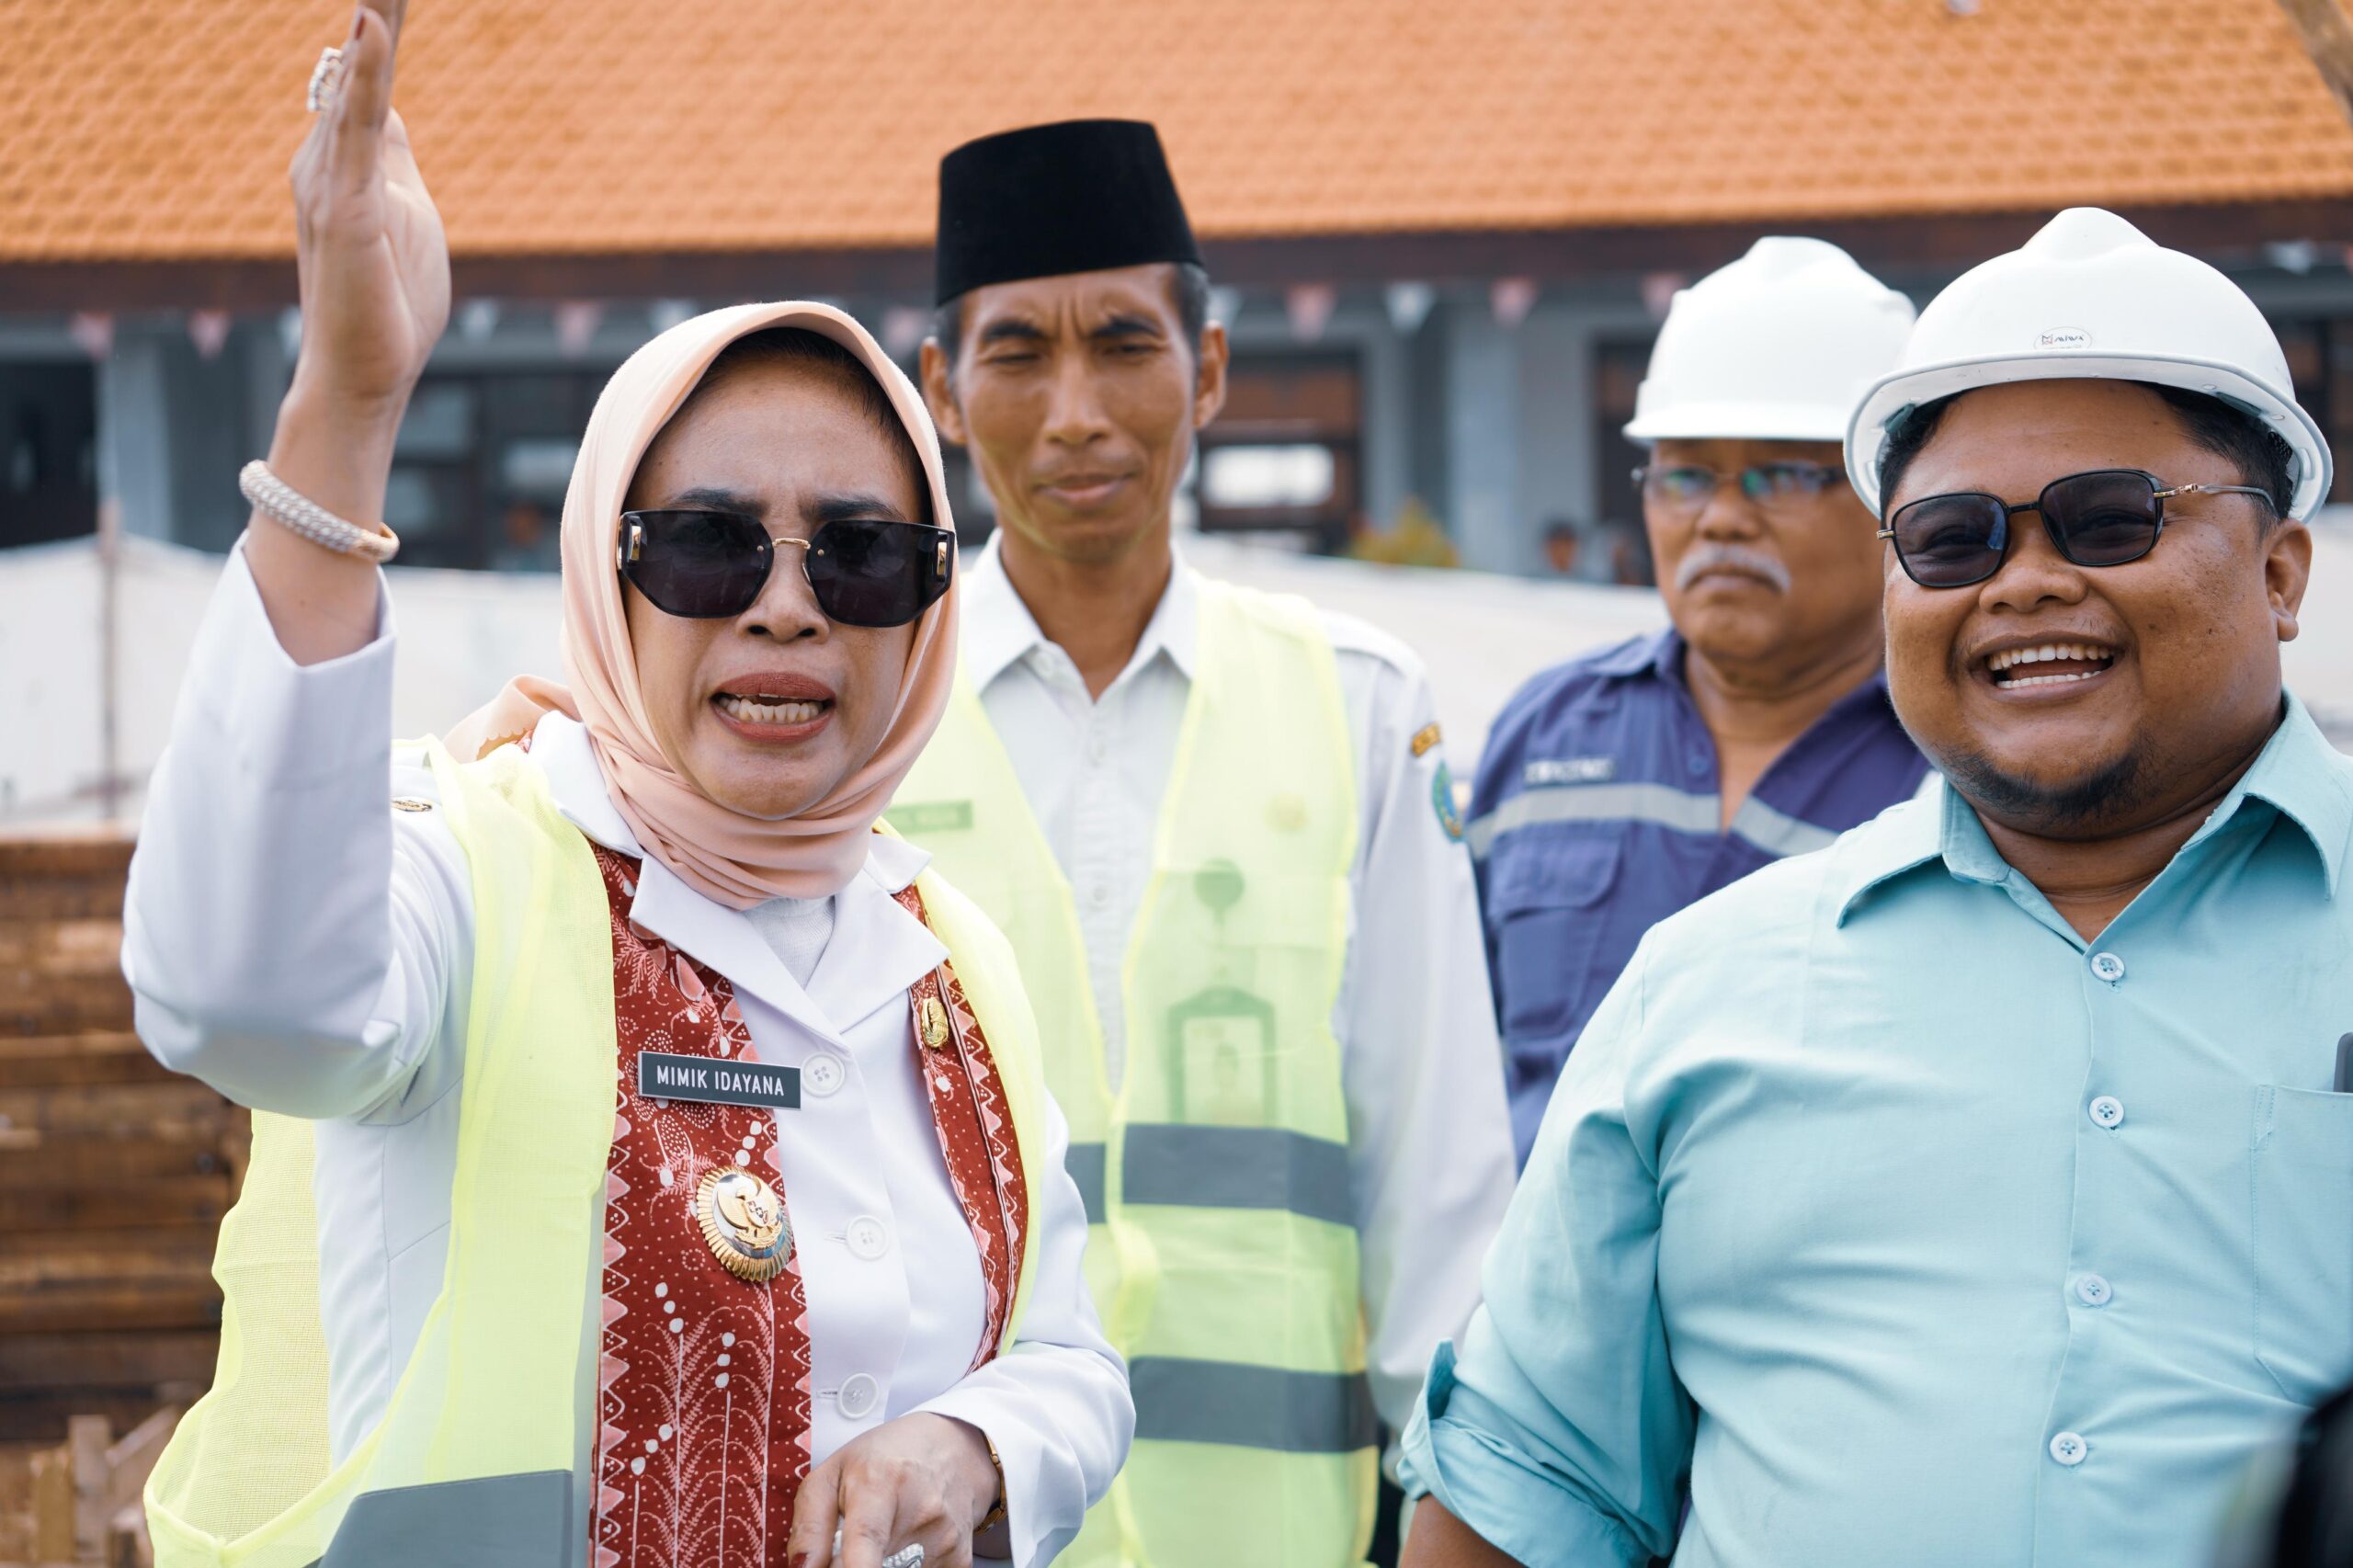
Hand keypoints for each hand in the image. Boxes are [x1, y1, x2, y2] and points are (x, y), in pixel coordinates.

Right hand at [246, 0, 448, 662]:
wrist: (364, 378)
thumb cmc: (389, 304)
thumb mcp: (405, 212)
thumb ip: (389, 156)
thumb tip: (382, 105)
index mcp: (343, 159)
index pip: (365, 73)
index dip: (383, 21)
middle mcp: (324, 158)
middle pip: (356, 63)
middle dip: (378, 7)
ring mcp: (331, 181)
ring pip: (354, 80)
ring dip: (374, 20)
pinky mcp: (345, 208)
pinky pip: (355, 128)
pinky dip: (361, 76)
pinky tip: (372, 26)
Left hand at [785, 1413, 1000, 1567]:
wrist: (952, 1449)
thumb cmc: (884, 1459)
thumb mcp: (832, 1473)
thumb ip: (809, 1525)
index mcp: (880, 1482)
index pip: (866, 1539)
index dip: (855, 1566)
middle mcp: (921, 1511)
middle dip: (850, 1566)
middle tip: (849, 1546)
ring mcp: (946, 1539)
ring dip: (880, 1567)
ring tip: (883, 1541)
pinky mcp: (961, 1560)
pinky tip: (908, 1547)